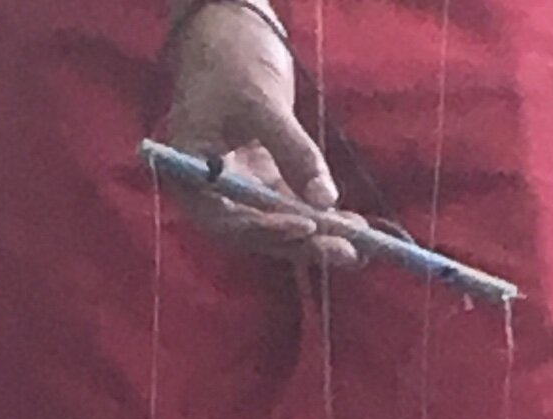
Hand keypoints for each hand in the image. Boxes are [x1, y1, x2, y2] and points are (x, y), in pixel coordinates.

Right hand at [164, 2, 358, 268]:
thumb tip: (325, 200)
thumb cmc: (232, 59)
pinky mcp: (263, 184)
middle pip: (258, 233)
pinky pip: (291, 210)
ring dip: (319, 238)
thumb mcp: (261, 101)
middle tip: (348, 251)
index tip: (306, 227)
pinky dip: (320, 220)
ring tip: (361, 244)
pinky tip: (352, 227)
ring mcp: (239, 190)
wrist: (229, 33)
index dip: (267, 228)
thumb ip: (293, 150)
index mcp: (191, 173)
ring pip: (279, 226)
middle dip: (304, 243)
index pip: (228, 217)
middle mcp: (211, 192)